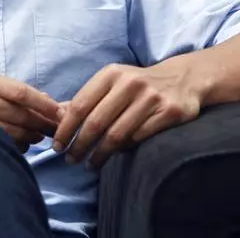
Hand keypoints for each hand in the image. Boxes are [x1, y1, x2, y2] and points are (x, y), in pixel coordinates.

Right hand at [0, 72, 62, 147]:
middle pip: (20, 115)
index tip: (61, 113)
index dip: (45, 105)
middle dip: (43, 124)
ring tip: (40, 138)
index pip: (22, 92)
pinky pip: (0, 144)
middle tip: (58, 130)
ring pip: (12, 133)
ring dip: (31, 137)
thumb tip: (48, 101)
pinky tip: (20, 146)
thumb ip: (11, 91)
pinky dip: (15, 146)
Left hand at [53, 63, 200, 168]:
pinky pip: (138, 138)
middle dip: (79, 145)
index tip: (57, 145)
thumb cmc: (138, 85)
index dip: (65, 128)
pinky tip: (115, 156)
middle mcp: (130, 83)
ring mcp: (151, 98)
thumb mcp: (112, 83)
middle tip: (70, 160)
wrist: (183, 79)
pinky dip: (124, 150)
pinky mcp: (169, 112)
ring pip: (117, 135)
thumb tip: (56, 116)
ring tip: (89, 164)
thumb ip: (86, 99)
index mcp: (111, 74)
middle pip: (96, 123)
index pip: (80, 105)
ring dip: (99, 154)